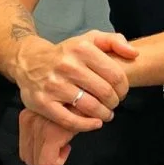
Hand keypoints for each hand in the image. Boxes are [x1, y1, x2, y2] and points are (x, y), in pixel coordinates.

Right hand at [9, 30, 137, 131]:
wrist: (29, 61)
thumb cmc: (66, 53)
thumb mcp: (89, 39)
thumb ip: (114, 41)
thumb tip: (134, 53)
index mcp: (82, 49)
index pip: (115, 75)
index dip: (124, 88)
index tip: (122, 92)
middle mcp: (68, 66)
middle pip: (105, 92)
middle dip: (115, 102)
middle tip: (114, 103)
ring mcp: (54, 85)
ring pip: (90, 107)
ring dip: (104, 114)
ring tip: (106, 114)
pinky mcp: (43, 103)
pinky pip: (70, 120)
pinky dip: (87, 125)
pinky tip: (95, 123)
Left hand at [18, 109, 76, 164]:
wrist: (92, 101)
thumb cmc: (74, 110)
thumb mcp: (51, 117)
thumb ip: (40, 130)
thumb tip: (35, 152)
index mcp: (26, 117)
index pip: (23, 151)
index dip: (39, 153)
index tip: (53, 145)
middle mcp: (29, 121)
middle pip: (27, 158)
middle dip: (44, 158)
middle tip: (59, 147)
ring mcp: (39, 128)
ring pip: (38, 162)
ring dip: (53, 157)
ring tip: (64, 144)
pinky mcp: (51, 134)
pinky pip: (49, 162)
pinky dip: (60, 160)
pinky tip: (68, 146)